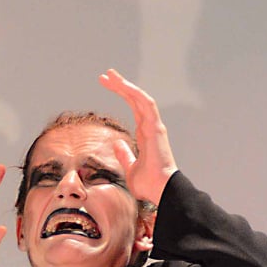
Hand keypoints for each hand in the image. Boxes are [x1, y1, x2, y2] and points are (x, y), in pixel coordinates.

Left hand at [100, 69, 176, 206]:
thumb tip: (117, 144)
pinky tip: (124, 85)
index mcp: (145, 134)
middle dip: (121, 86)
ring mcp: (155, 126)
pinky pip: (147, 105)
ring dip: (125, 85)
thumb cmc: (148, 184)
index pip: (134, 108)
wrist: (161, 191)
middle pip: (136, 99)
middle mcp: (151, 127)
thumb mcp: (130, 167)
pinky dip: (135, 94)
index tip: (107, 85)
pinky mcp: (156, 129)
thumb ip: (124, 154)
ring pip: (140, 98)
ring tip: (109, 75)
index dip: (122, 95)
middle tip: (105, 75)